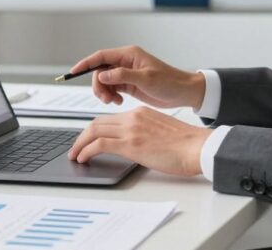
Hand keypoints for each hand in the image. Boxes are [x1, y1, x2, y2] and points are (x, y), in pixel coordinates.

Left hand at [67, 107, 211, 175]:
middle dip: (83, 136)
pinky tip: (83, 159)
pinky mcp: (130, 144)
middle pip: (97, 123)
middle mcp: (133, 117)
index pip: (110, 119)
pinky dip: (86, 151)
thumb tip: (137, 146)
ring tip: (75, 155)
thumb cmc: (186, 144)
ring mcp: (131, 129)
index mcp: (141, 113)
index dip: (95, 130)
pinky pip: (99, 144)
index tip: (89, 139)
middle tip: (76, 148)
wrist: (196, 147)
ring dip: (80, 144)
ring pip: (94, 131)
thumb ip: (146, 133)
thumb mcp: (162, 132)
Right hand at [70, 45, 205, 109]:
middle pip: (100, 70)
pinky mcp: (128, 84)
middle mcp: (126, 62)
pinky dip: (110, 96)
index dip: (86, 63)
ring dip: (104, 92)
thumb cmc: (170, 82)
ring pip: (104, 80)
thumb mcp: (146, 79)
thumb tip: (103, 74)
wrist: (183, 92)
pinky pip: (111, 88)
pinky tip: (118, 102)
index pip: (101, 55)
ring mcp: (126, 73)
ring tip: (113, 102)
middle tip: (105, 98)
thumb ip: (123, 76)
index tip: (74, 71)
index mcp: (129, 55)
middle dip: (98, 84)